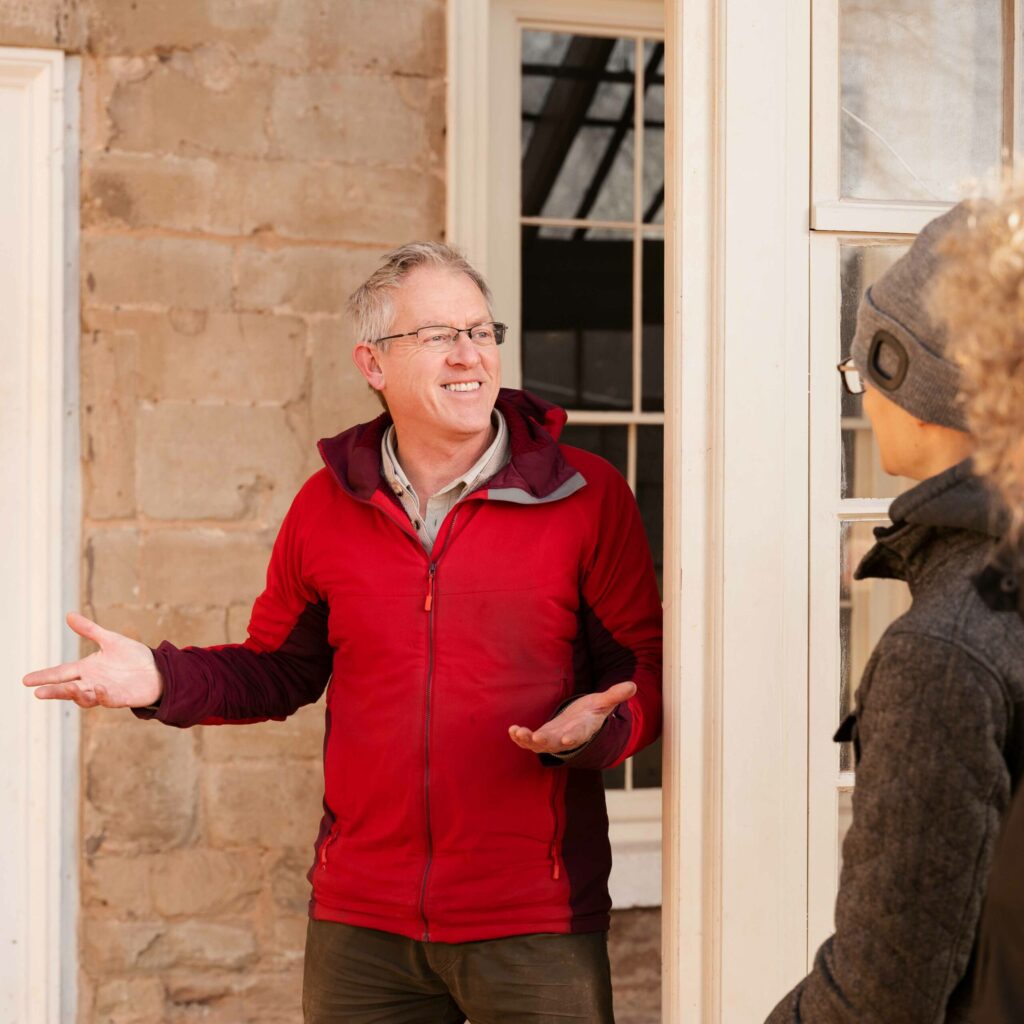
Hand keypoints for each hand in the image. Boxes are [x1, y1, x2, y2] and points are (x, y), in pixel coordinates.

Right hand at [22, 612, 163, 708]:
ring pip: (84, 697)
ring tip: (69, 688)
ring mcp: (104, 692)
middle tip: (38, 692)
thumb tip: (69, 615)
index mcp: (87, 668)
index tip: (26, 680)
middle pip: (67, 688)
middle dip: (54, 691)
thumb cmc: (133, 657)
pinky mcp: (119, 698)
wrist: (157, 669)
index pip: (61, 673)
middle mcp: (91, 682)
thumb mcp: (110, 640)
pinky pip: (106, 699)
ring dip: (76, 694)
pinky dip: (101, 695)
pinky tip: (97, 688)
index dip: (44, 676)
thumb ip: (89, 630)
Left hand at [508, 681, 636, 754]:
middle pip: (556, 743)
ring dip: (527, 740)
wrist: (581, 723)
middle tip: (537, 738)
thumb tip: (633, 686)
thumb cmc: (592, 712)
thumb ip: (615, 695)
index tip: (568, 740)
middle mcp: (567, 738)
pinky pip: (529, 740)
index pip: (579, 735)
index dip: (574, 737)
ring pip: (538, 744)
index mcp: (583, 730)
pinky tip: (512, 730)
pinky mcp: (541, 736)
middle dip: (546, 742)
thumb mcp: (603, 703)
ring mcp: (553, 739)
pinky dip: (520, 737)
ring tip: (517, 732)